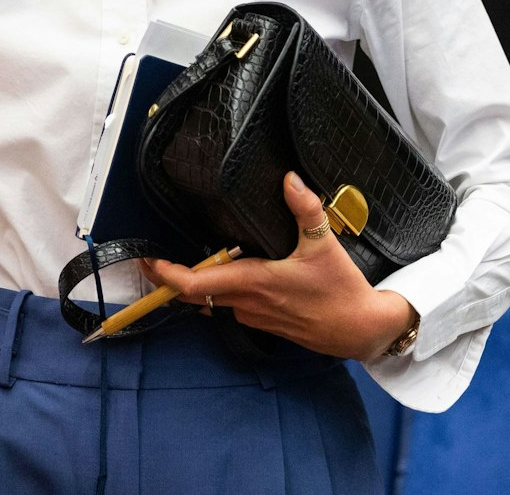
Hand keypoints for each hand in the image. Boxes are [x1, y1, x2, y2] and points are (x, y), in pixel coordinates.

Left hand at [138, 171, 415, 360]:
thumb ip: (306, 209)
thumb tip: (289, 178)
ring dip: (192, 286)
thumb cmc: (341, 290)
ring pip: (210, 302)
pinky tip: (221, 275)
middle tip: (150, 259)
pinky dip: (216, 292)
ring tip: (178, 263)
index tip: (149, 260)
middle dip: (168, 280)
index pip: (196, 284)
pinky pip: (228, 307)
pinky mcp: (263, 323)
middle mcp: (247, 304)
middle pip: (193, 296)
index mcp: (255, 283)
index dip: (167, 275)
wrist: (360, 330)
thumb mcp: (325, 244)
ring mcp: (253, 317)